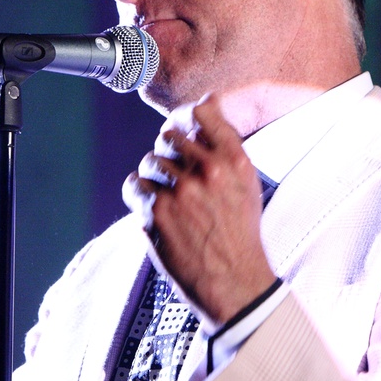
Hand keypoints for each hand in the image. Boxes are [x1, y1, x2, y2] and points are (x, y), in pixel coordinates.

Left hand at [123, 95, 276, 324]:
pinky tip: (153, 207)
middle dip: (168, 152)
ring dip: (154, 176)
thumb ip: (224, 139)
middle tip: (176, 174)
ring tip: (168, 196)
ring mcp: (180, 192)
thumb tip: (207, 99)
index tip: (183, 132)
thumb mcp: (246, 180)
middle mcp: (208, 171)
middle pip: (168, 136)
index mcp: (234, 160)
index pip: (201, 113)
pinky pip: (134, 185)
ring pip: (149, 161)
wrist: (233, 281)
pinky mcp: (157, 213)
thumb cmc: (238, 230)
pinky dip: (139, 194)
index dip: (186, 119)